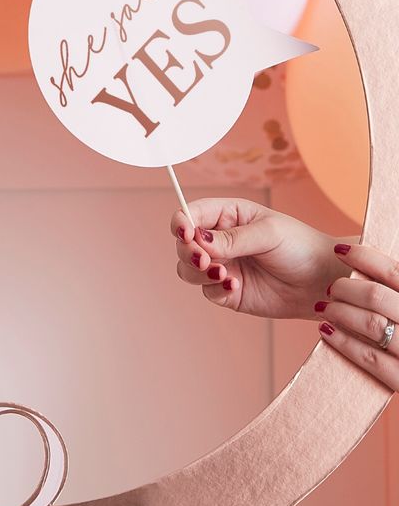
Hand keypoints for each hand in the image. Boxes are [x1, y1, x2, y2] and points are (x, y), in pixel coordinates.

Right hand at [172, 197, 349, 319]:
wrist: (323, 281)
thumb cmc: (300, 246)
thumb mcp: (269, 233)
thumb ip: (233, 238)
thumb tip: (199, 239)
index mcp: (228, 215)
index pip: (191, 214)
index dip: (181, 222)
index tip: (186, 233)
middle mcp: (220, 240)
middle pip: (184, 243)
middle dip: (188, 251)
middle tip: (205, 259)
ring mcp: (223, 266)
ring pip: (188, 269)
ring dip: (196, 271)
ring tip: (221, 273)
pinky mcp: (228, 291)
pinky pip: (207, 291)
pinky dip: (215, 289)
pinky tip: (234, 285)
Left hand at [315, 242, 398, 388]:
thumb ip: (394, 284)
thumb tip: (366, 259)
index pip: (394, 271)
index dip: (365, 257)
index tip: (339, 250)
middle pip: (377, 297)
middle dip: (347, 289)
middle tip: (330, 288)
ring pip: (371, 325)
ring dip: (341, 313)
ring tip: (324, 308)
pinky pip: (371, 358)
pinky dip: (345, 343)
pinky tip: (326, 332)